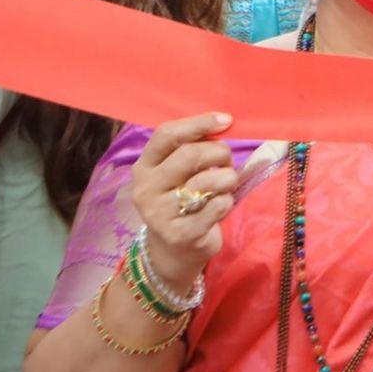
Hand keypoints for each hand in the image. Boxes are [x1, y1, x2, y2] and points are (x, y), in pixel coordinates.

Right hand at [129, 113, 239, 291]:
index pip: (166, 134)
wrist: (174, 250)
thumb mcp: (180, 174)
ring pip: (208, 181)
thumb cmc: (183, 201)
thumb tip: (225, 123)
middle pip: (190, 155)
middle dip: (219, 153)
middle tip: (227, 162)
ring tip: (225, 185)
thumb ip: (194, 149)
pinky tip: (221, 206)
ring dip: (228, 178)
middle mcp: (146, 188)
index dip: (199, 123)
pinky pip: (217, 206)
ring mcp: (160, 213)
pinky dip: (227, 202)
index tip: (226, 120)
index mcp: (144, 166)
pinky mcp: (181, 234)